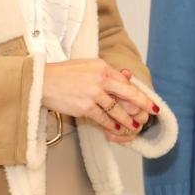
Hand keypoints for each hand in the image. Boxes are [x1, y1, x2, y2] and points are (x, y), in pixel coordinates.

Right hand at [42, 60, 156, 139]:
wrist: (41, 81)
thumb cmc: (63, 73)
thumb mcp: (87, 66)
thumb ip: (107, 72)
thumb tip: (127, 75)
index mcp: (102, 67)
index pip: (125, 82)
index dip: (138, 93)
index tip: (148, 100)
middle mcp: (100, 78)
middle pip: (128, 93)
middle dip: (143, 104)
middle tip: (153, 112)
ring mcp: (93, 93)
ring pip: (116, 109)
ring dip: (127, 119)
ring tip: (134, 126)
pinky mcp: (84, 106)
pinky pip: (102, 118)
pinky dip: (110, 124)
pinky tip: (115, 128)